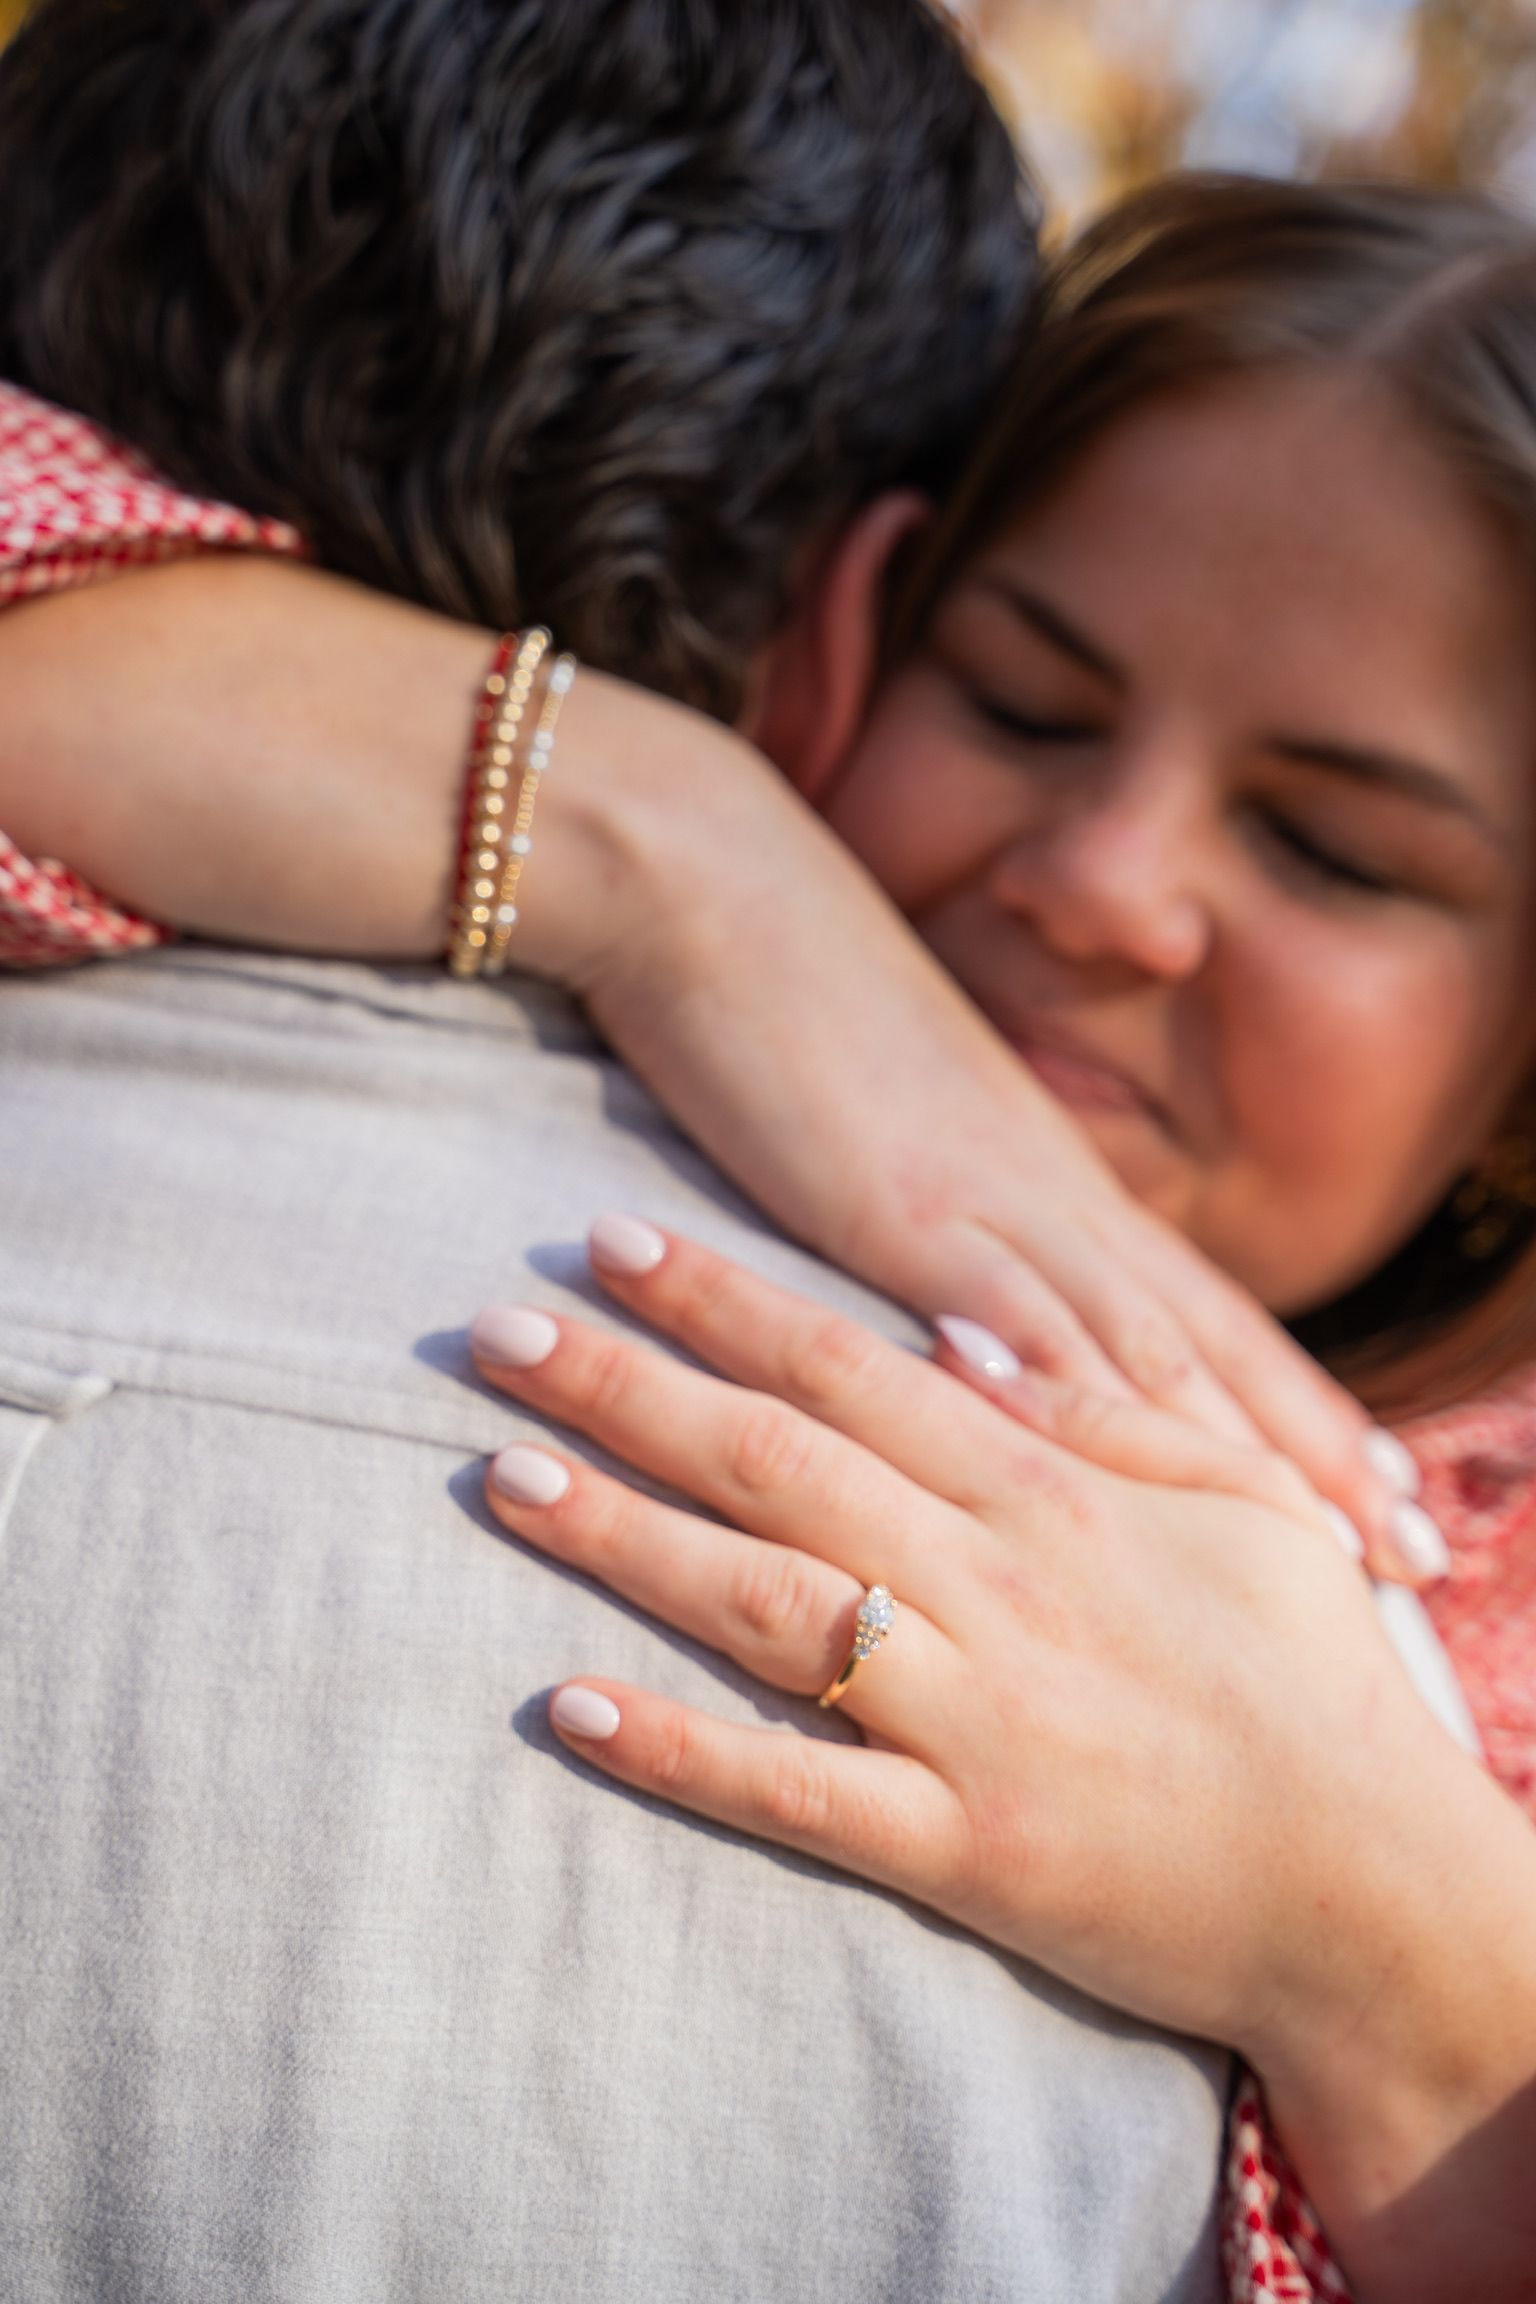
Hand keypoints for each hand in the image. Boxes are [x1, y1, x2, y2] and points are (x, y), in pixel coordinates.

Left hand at [470, 1222, 1535, 2303]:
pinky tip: (567, 1707)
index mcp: (1047, 1492)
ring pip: (761, 1603)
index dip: (718, 1300)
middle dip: (626, 1388)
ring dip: (621, 1534)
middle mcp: (990, 1585)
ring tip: (501, 1478)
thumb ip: (1105, 1415)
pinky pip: (796, 1792)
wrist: (1373, 1892)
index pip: (847, 1365)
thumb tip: (952, 1340)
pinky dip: (678, 1749)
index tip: (610, 1245)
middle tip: (495, 1336)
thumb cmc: (1307, 1684)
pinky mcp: (962, 1849)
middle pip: (773, 1461)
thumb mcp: (1238, 1508)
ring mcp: (970, 1717)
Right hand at [576, 764, 1429, 1578]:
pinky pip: (998, 1302)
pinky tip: (1099, 1460)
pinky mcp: (898, 1196)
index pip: (1209, 1318)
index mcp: (1058, 1185)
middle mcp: (1055, 1197)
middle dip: (1311, 1457)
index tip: (1382, 1498)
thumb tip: (991, 1334)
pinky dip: (1055, 1384)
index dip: (1301, 1412)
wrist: (724, 894)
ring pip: (1139, 1339)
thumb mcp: (908, 1142)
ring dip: (1225, 1450)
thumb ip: (961, 1234)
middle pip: (1210, 1347)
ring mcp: (988, 1197)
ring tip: (1316, 1543)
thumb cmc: (798, 1016)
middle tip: (1409, 1554)